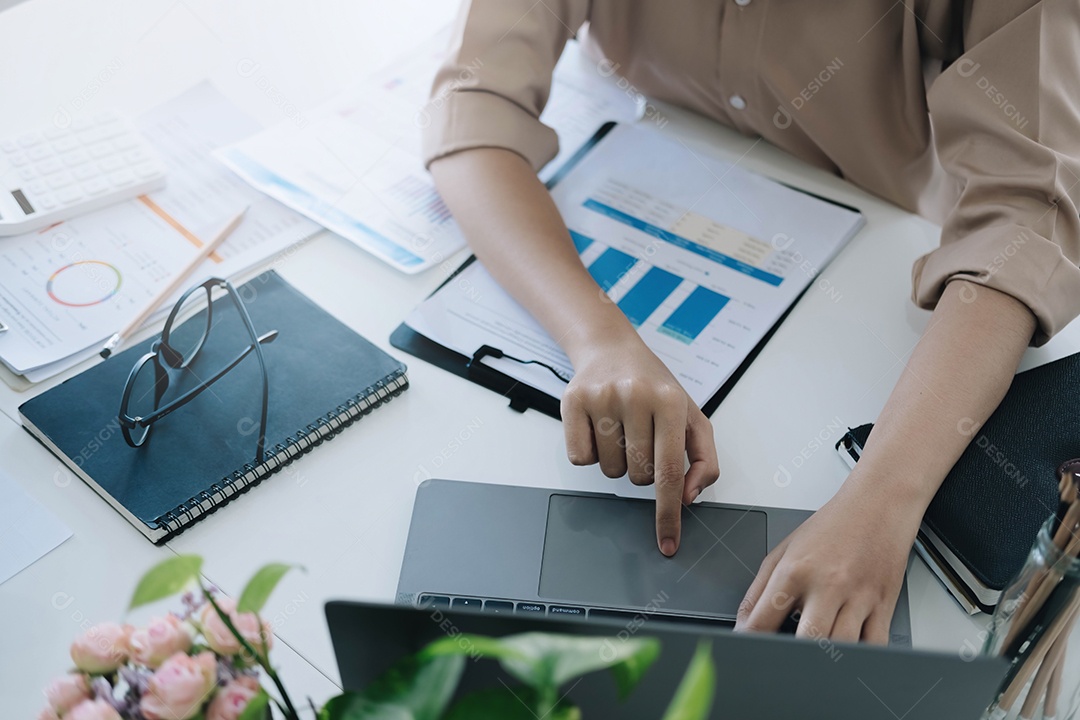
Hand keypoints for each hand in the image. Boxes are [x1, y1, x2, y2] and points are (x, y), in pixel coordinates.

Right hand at [561, 336, 719, 556]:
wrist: (612, 348)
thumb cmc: (655, 388)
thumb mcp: (691, 417)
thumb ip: (703, 459)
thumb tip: (688, 497)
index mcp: (670, 402)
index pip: (669, 472)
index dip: (668, 513)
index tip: (667, 543)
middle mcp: (635, 397)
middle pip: (637, 476)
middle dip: (641, 470)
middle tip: (641, 438)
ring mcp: (602, 398)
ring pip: (608, 470)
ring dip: (616, 460)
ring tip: (620, 427)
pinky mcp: (573, 401)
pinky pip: (580, 458)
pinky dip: (590, 452)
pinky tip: (597, 428)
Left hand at [735, 479, 916, 643]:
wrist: (878, 504)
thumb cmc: (832, 527)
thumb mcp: (784, 550)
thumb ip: (759, 590)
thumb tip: (742, 625)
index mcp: (795, 571)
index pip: (763, 620)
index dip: (750, 644)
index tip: (747, 655)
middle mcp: (827, 585)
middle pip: (806, 641)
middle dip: (792, 659)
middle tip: (783, 666)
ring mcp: (858, 597)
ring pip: (842, 648)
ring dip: (826, 661)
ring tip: (814, 660)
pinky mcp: (884, 606)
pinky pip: (874, 647)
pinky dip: (860, 658)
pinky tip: (846, 654)